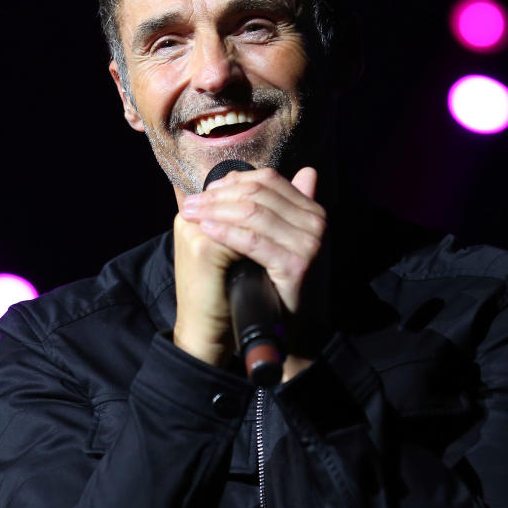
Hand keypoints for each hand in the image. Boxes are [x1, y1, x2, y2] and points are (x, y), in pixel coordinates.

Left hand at [173, 166, 325, 371]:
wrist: (288, 332)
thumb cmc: (275, 285)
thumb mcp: (277, 240)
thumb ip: (272, 208)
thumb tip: (260, 175)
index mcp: (313, 211)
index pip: (268, 180)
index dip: (232, 181)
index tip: (205, 192)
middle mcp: (316, 223)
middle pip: (258, 194)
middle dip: (219, 196)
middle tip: (190, 204)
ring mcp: (309, 244)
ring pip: (252, 214)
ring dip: (216, 211)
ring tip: (190, 215)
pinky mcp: (296, 265)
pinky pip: (253, 241)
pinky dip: (226, 233)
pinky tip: (206, 231)